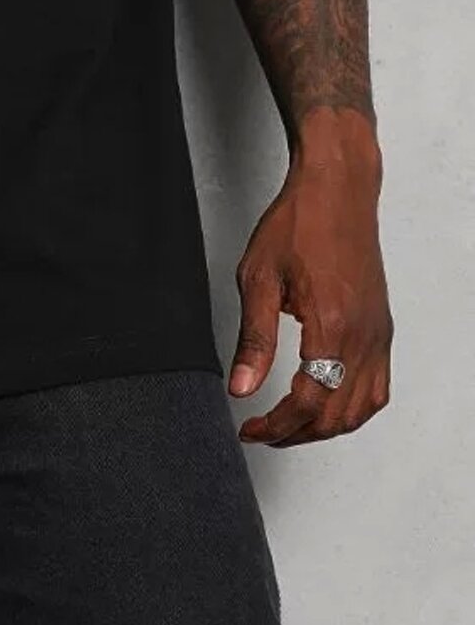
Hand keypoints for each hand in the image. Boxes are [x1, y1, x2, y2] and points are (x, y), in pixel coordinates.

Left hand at [228, 150, 392, 446]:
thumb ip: (253, 339)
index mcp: (332, 326)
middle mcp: (363, 337)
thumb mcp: (259, 277)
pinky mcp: (382, 328)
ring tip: (289, 424)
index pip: (308, 403)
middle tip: (262, 431)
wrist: (337, 190)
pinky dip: (352, 408)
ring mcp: (378, 335)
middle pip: (336, 415)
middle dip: (296, 433)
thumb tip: (242, 387)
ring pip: (360, 409)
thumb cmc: (299, 223)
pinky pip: (377, 388)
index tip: (250, 428)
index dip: (276, 425)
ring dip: (324, 427)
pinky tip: (326, 404)